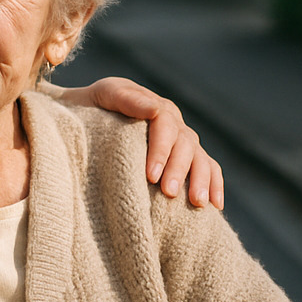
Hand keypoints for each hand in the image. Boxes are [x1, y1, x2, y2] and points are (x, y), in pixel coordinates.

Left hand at [59, 77, 222, 208]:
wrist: (85, 114)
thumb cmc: (91, 106)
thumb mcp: (104, 96)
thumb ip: (126, 99)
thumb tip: (155, 109)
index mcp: (155, 105)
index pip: (165, 126)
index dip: (160, 151)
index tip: (151, 176)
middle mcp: (174, 122)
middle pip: (184, 145)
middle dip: (178, 171)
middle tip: (168, 193)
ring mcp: (183, 140)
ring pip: (200, 159)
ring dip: (201, 181)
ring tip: (197, 203)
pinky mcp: (187, 157)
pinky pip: (209, 168)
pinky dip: (215, 184)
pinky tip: (215, 206)